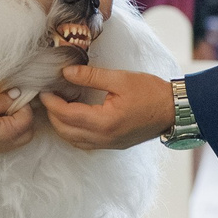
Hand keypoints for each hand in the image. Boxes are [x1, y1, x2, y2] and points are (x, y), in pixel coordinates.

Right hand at [0, 87, 35, 156]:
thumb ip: (5, 99)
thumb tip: (17, 95)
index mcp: (8, 133)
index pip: (28, 119)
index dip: (24, 105)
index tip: (15, 96)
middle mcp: (5, 146)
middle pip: (26, 133)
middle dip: (24, 118)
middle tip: (13, 105)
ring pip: (16, 139)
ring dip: (15, 126)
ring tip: (3, 113)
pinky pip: (4, 143)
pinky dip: (5, 132)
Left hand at [42, 67, 173, 149]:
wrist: (174, 110)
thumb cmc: (151, 92)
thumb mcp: (120, 79)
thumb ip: (91, 76)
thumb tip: (66, 72)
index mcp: (104, 122)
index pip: (67, 114)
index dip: (51, 102)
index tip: (44, 89)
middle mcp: (103, 138)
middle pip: (65, 130)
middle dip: (51, 114)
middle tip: (46, 96)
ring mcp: (107, 144)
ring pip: (72, 140)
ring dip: (60, 124)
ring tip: (56, 105)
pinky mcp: (111, 145)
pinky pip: (83, 143)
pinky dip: (72, 132)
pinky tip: (72, 117)